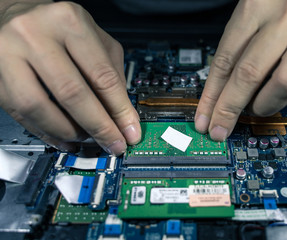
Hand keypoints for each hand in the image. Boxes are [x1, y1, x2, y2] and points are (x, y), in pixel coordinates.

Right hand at [0, 1, 140, 154]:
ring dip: (69, 132)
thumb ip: (112, 74)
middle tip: (113, 144)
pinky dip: (46, 132)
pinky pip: (21, 114)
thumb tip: (123, 116)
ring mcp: (9, 55)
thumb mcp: (97, 39)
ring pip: (40, 108)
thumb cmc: (61, 28)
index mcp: (69, 22)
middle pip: (72, 93)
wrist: (17, 15)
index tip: (130, 132)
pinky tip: (64, 139)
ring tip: (86, 138)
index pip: (101, 75)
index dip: (120, 110)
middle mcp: (35, 34)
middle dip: (98, 127)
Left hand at [195, 0, 286, 140]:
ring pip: (286, 83)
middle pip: (251, 72)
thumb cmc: (273, 23)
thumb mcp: (243, 32)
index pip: (225, 61)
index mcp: (255, 8)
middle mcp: (286, 17)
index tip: (205, 122)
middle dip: (231, 109)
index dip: (211, 97)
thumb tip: (210, 111)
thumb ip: (228, 65)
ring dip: (266, 106)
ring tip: (260, 107)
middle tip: (222, 128)